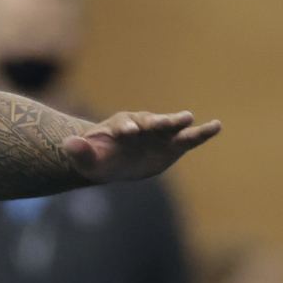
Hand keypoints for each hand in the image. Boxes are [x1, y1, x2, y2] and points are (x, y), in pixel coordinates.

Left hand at [64, 110, 221, 182]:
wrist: (112, 162)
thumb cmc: (97, 159)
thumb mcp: (86, 159)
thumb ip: (79, 151)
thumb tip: (67, 144)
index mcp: (120, 125)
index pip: (123, 123)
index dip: (125, 127)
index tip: (127, 133)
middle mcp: (142, 125)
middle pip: (150, 121)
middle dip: (157, 121)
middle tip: (164, 121)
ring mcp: (159, 134)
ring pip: (171, 126)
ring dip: (179, 122)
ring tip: (189, 119)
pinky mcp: (173, 145)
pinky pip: (189, 139)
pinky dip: (201, 133)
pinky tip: (216, 126)